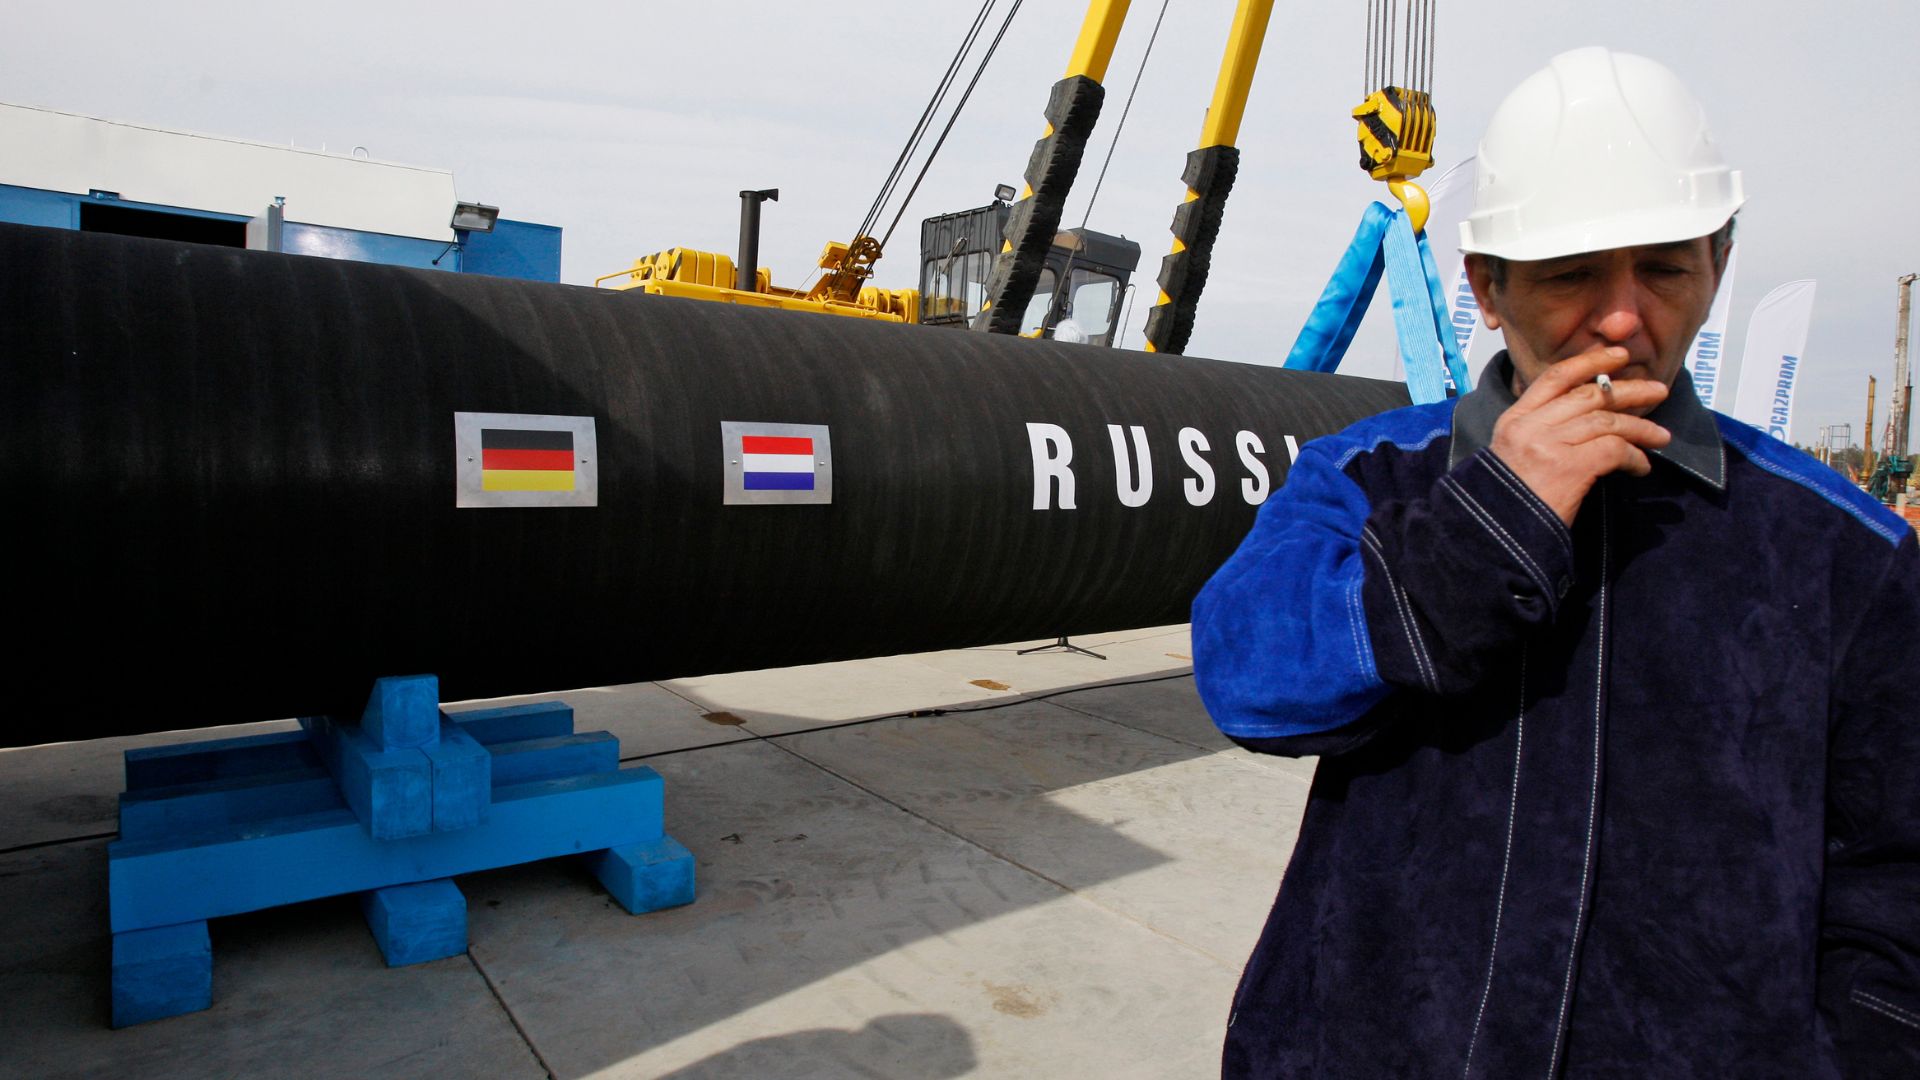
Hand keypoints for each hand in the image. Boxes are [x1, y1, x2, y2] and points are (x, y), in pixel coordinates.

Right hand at [1489, 347, 1670, 525]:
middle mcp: (1530, 426)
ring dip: (1641, 428)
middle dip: (1630, 390)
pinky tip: (1641, 468)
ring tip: (1661, 437)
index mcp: (1514, 419)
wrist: (1496, 537)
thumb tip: (1588, 416)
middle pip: (1590, 395)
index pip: (1556, 377)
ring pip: (1607, 421)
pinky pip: (1614, 450)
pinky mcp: (1569, 468)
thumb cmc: (1508, 502)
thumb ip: (1541, 431)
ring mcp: (1548, 445)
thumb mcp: (1514, 456)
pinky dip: (1634, 457)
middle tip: (1658, 389)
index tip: (1619, 356)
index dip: (1591, 361)